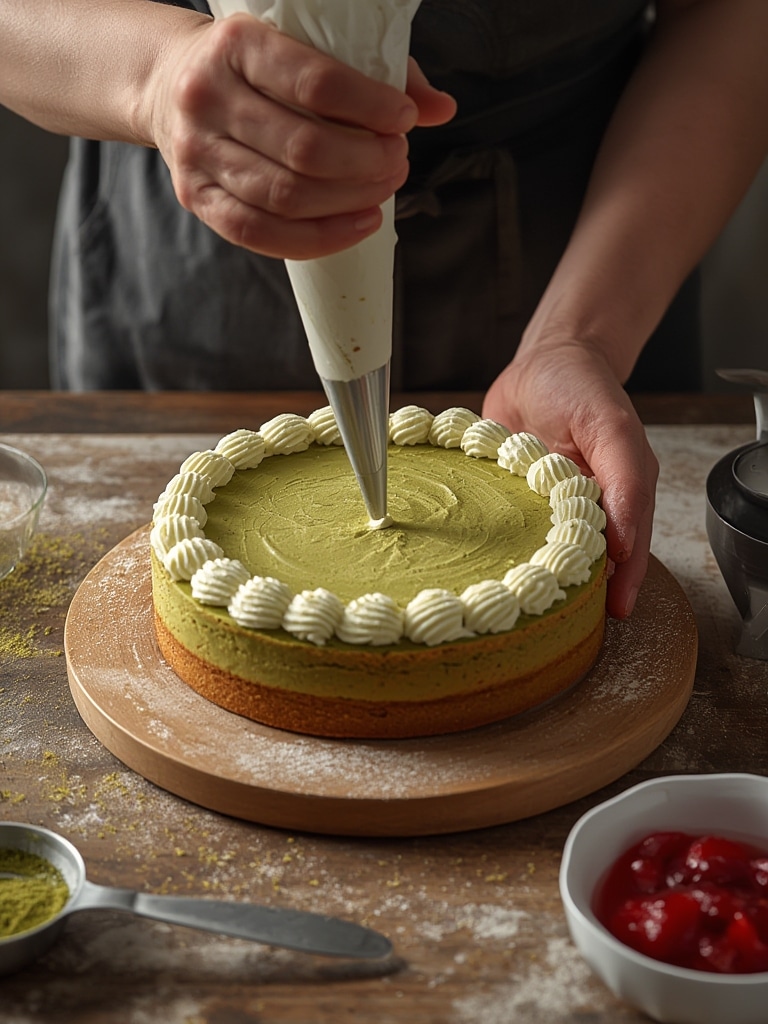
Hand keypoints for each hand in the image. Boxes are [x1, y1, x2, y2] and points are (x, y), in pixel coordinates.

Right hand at [144, 13, 454, 258]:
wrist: (168, 83)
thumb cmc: (254, 67)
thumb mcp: (303, 47)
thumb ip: (375, 72)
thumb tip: (441, 108)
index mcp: (237, 45)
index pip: (314, 84)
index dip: (369, 108)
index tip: (404, 119)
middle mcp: (207, 98)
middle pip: (304, 150)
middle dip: (366, 163)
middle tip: (398, 161)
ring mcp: (197, 153)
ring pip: (286, 196)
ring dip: (349, 200)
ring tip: (383, 189)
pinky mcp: (196, 198)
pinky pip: (262, 233)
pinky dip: (319, 238)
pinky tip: (358, 225)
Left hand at [482, 338, 657, 619]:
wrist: (543, 362)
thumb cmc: (582, 388)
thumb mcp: (610, 427)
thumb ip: (624, 481)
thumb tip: (623, 544)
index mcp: (622, 494)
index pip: (627, 549)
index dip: (621, 582)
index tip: (610, 610)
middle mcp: (587, 507)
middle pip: (586, 559)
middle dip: (577, 589)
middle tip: (565, 618)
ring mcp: (548, 507)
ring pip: (544, 553)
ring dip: (536, 576)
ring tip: (523, 607)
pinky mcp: (514, 501)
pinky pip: (507, 532)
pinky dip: (498, 549)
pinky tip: (485, 569)